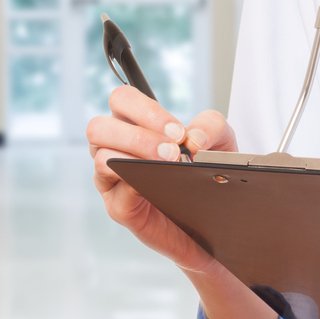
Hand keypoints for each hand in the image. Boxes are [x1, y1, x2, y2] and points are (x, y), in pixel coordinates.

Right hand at [86, 88, 236, 271]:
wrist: (216, 217)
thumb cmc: (208, 173)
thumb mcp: (221, 142)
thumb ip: (211, 126)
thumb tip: (192, 137)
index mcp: (133, 125)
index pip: (122, 101)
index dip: (146, 110)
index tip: (177, 132)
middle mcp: (115, 148)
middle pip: (98, 127)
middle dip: (137, 136)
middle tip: (172, 151)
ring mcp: (112, 178)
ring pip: (101, 158)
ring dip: (136, 157)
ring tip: (170, 165)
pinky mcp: (118, 206)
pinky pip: (115, 192)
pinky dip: (134, 186)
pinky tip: (157, 186)